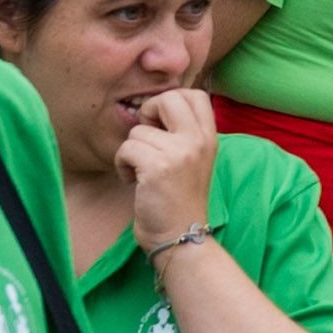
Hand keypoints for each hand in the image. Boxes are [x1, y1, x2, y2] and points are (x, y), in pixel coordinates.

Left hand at [114, 88, 219, 254]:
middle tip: (148, 138)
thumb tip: (155, 108)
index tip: (162, 125)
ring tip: (142, 172)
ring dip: (131, 151)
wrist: (181, 237)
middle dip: (148, 113)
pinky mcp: (158, 167)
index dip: (171, 102)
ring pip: (138, 130)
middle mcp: (199, 141)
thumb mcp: (194, 160)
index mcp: (210, 138)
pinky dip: (122, 165)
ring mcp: (180, 153)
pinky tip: (134, 181)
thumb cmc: (179, 200)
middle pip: (168, 98)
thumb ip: (184, 133)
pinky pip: (126, 148)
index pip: (195, 95)